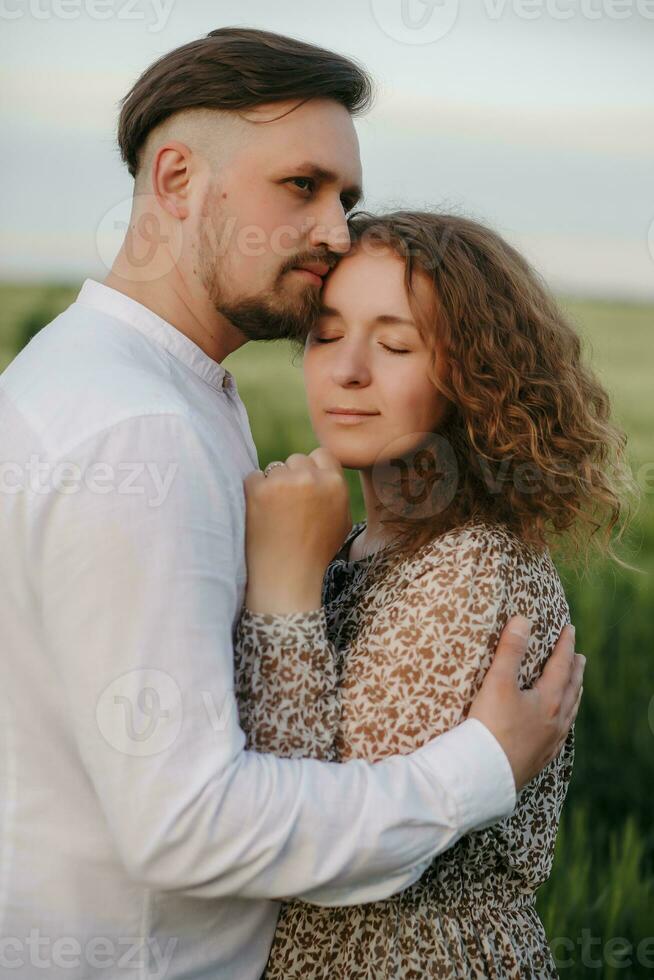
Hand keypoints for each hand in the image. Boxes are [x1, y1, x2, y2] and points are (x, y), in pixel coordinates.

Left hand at [243, 448, 350, 614]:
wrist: (286, 578)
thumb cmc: (314, 553)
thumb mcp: (341, 522)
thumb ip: (337, 492)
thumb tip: (327, 471)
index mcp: (335, 484)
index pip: (320, 455)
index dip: (311, 471)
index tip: (304, 491)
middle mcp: (311, 478)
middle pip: (296, 460)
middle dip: (291, 477)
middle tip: (287, 508)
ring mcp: (283, 482)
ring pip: (273, 468)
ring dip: (271, 485)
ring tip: (274, 516)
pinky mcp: (258, 490)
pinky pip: (252, 477)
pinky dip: (253, 493)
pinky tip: (260, 516)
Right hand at [469, 618, 584, 791]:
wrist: (484, 774)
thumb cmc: (490, 726)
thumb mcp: (498, 682)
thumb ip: (510, 650)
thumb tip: (522, 620)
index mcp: (549, 701)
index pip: (562, 666)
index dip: (565, 646)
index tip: (570, 630)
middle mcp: (555, 722)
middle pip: (571, 690)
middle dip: (575, 670)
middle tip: (579, 657)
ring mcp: (549, 743)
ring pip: (569, 714)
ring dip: (574, 695)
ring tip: (576, 687)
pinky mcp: (538, 759)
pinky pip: (560, 736)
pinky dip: (564, 722)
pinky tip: (559, 728)